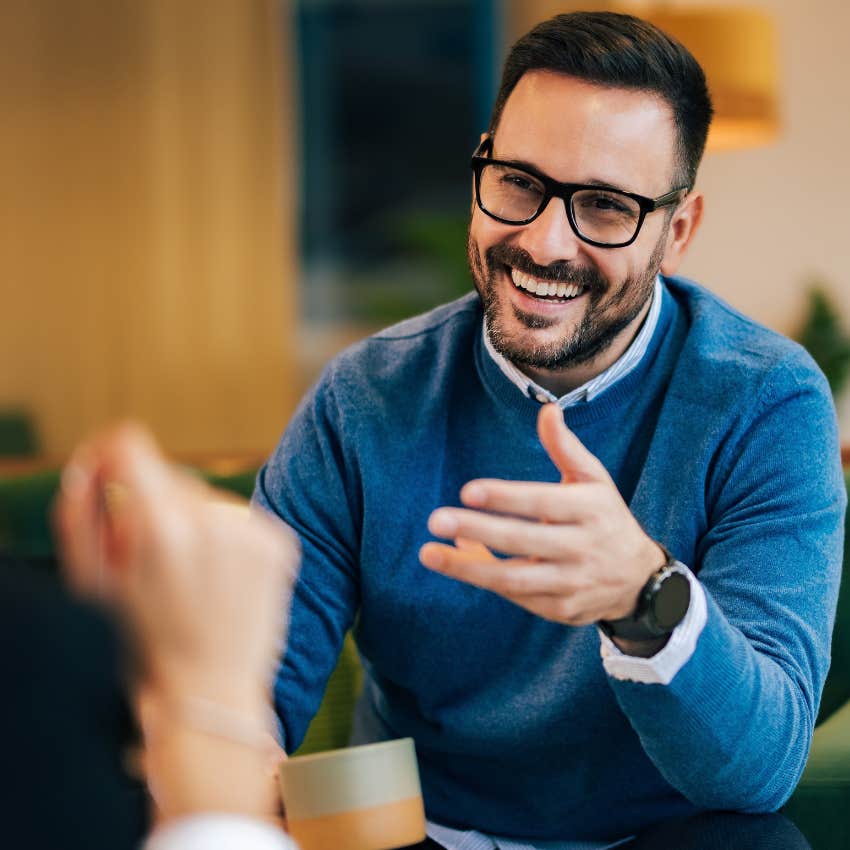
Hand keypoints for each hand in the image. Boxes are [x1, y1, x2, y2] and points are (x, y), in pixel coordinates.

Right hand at [54, 423, 298, 704]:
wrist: (210, 695)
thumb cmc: (139, 646)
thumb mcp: (89, 583)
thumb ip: (79, 512)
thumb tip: (92, 461)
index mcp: (160, 527)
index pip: (130, 443)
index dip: (110, 454)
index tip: (107, 473)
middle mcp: (214, 518)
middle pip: (170, 474)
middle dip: (152, 505)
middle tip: (151, 560)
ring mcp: (254, 529)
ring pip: (206, 497)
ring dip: (191, 523)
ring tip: (189, 578)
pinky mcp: (280, 542)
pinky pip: (240, 518)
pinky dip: (225, 539)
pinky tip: (219, 581)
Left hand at [419, 404, 665, 626]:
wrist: (639, 579)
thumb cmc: (604, 517)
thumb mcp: (595, 480)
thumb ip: (566, 448)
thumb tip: (548, 410)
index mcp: (590, 509)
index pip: (543, 502)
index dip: (506, 497)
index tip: (468, 490)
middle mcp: (583, 547)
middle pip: (524, 540)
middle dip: (478, 530)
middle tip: (435, 520)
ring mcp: (572, 582)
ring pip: (514, 578)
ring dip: (468, 567)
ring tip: (429, 553)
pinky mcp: (561, 609)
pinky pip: (517, 596)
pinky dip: (486, 580)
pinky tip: (458, 561)